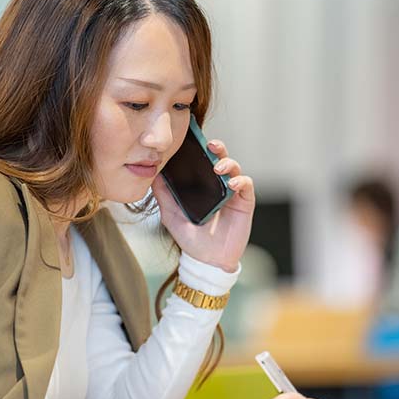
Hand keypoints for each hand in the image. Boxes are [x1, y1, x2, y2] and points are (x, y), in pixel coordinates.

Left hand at [151, 139, 254, 271]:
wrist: (206, 260)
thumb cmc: (190, 237)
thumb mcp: (171, 214)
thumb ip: (163, 195)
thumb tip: (152, 174)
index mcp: (201, 183)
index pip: (202, 160)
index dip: (199, 147)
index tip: (191, 139)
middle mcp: (217, 184)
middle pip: (220, 157)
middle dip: (217, 147)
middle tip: (210, 145)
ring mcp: (232, 192)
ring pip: (234, 168)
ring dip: (228, 163)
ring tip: (218, 168)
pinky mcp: (244, 202)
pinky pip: (246, 185)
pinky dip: (241, 181)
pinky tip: (231, 184)